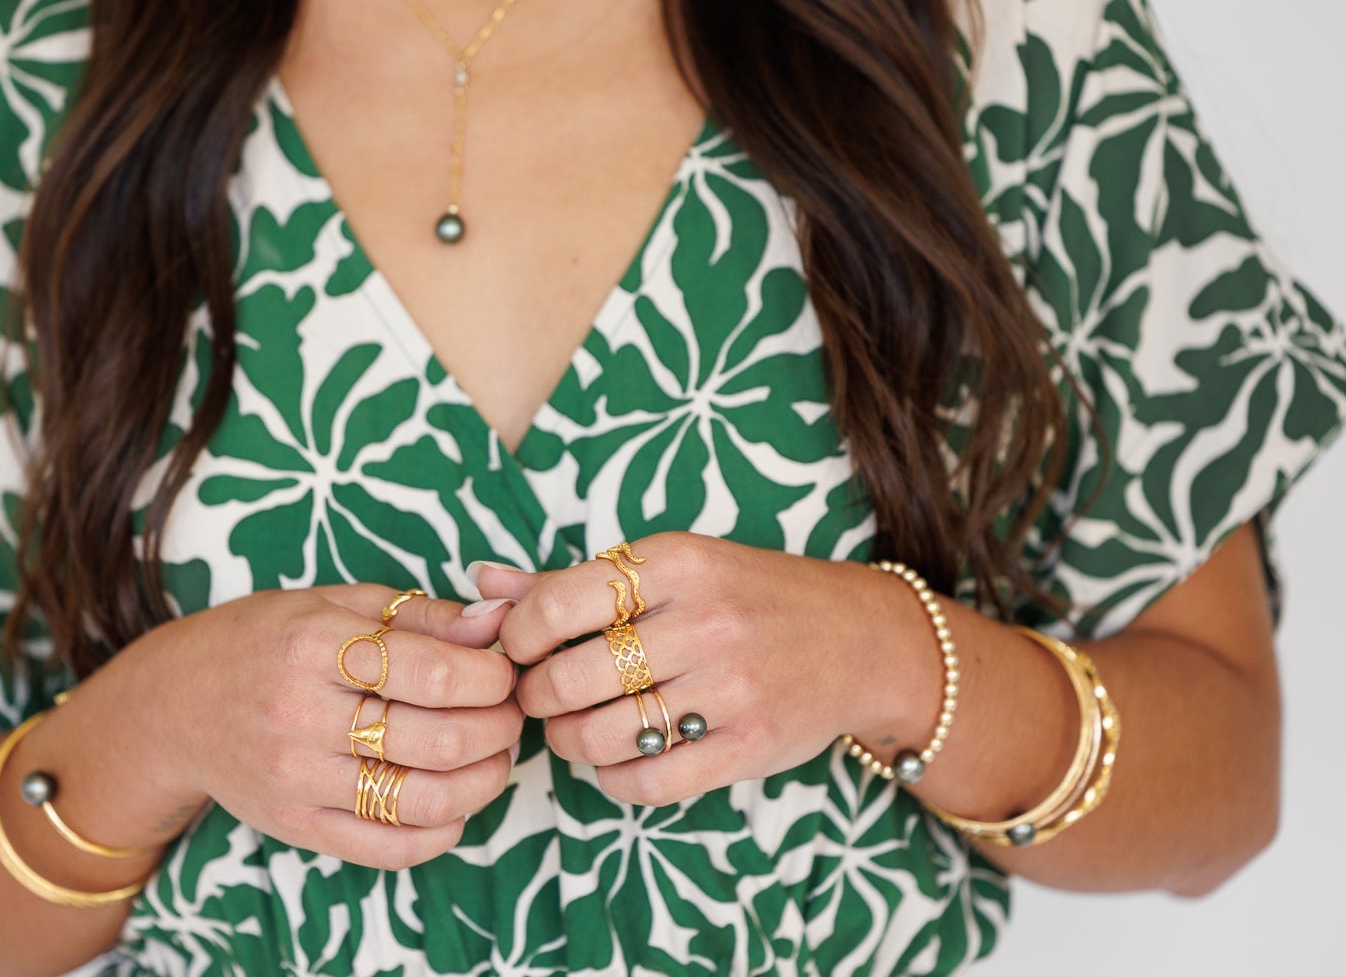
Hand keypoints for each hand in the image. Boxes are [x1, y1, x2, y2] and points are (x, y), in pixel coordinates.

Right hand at [142, 584, 522, 869]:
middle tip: (510, 714)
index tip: (504, 672)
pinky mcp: (296, 824)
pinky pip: (389, 847)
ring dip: (484, 782)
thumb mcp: (332, 603)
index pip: (434, 673)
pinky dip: (442, 832)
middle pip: (439, 740)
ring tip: (493, 757)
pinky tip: (455, 804)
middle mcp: (301, 714)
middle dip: (499, 728)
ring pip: (424, 799)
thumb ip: (420, 614)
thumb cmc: (264, 642)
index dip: (492, 678)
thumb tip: (498, 621)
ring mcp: (297, 777)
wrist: (171, 709)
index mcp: (313, 644)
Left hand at [475, 534, 927, 806]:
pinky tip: (616, 760)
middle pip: (570, 680)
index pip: (556, 605)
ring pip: (601, 737)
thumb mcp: (670, 567)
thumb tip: (482, 584)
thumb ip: (572, 582)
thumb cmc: (747, 596)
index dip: (517, 637)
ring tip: (575, 728)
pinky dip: (614, 780)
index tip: (520, 649)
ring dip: (569, 742)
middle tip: (542, 697)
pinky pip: (648, 781)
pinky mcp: (749, 746)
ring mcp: (730, 688)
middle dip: (536, 698)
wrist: (863, 639)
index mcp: (676, 563)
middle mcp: (704, 622)